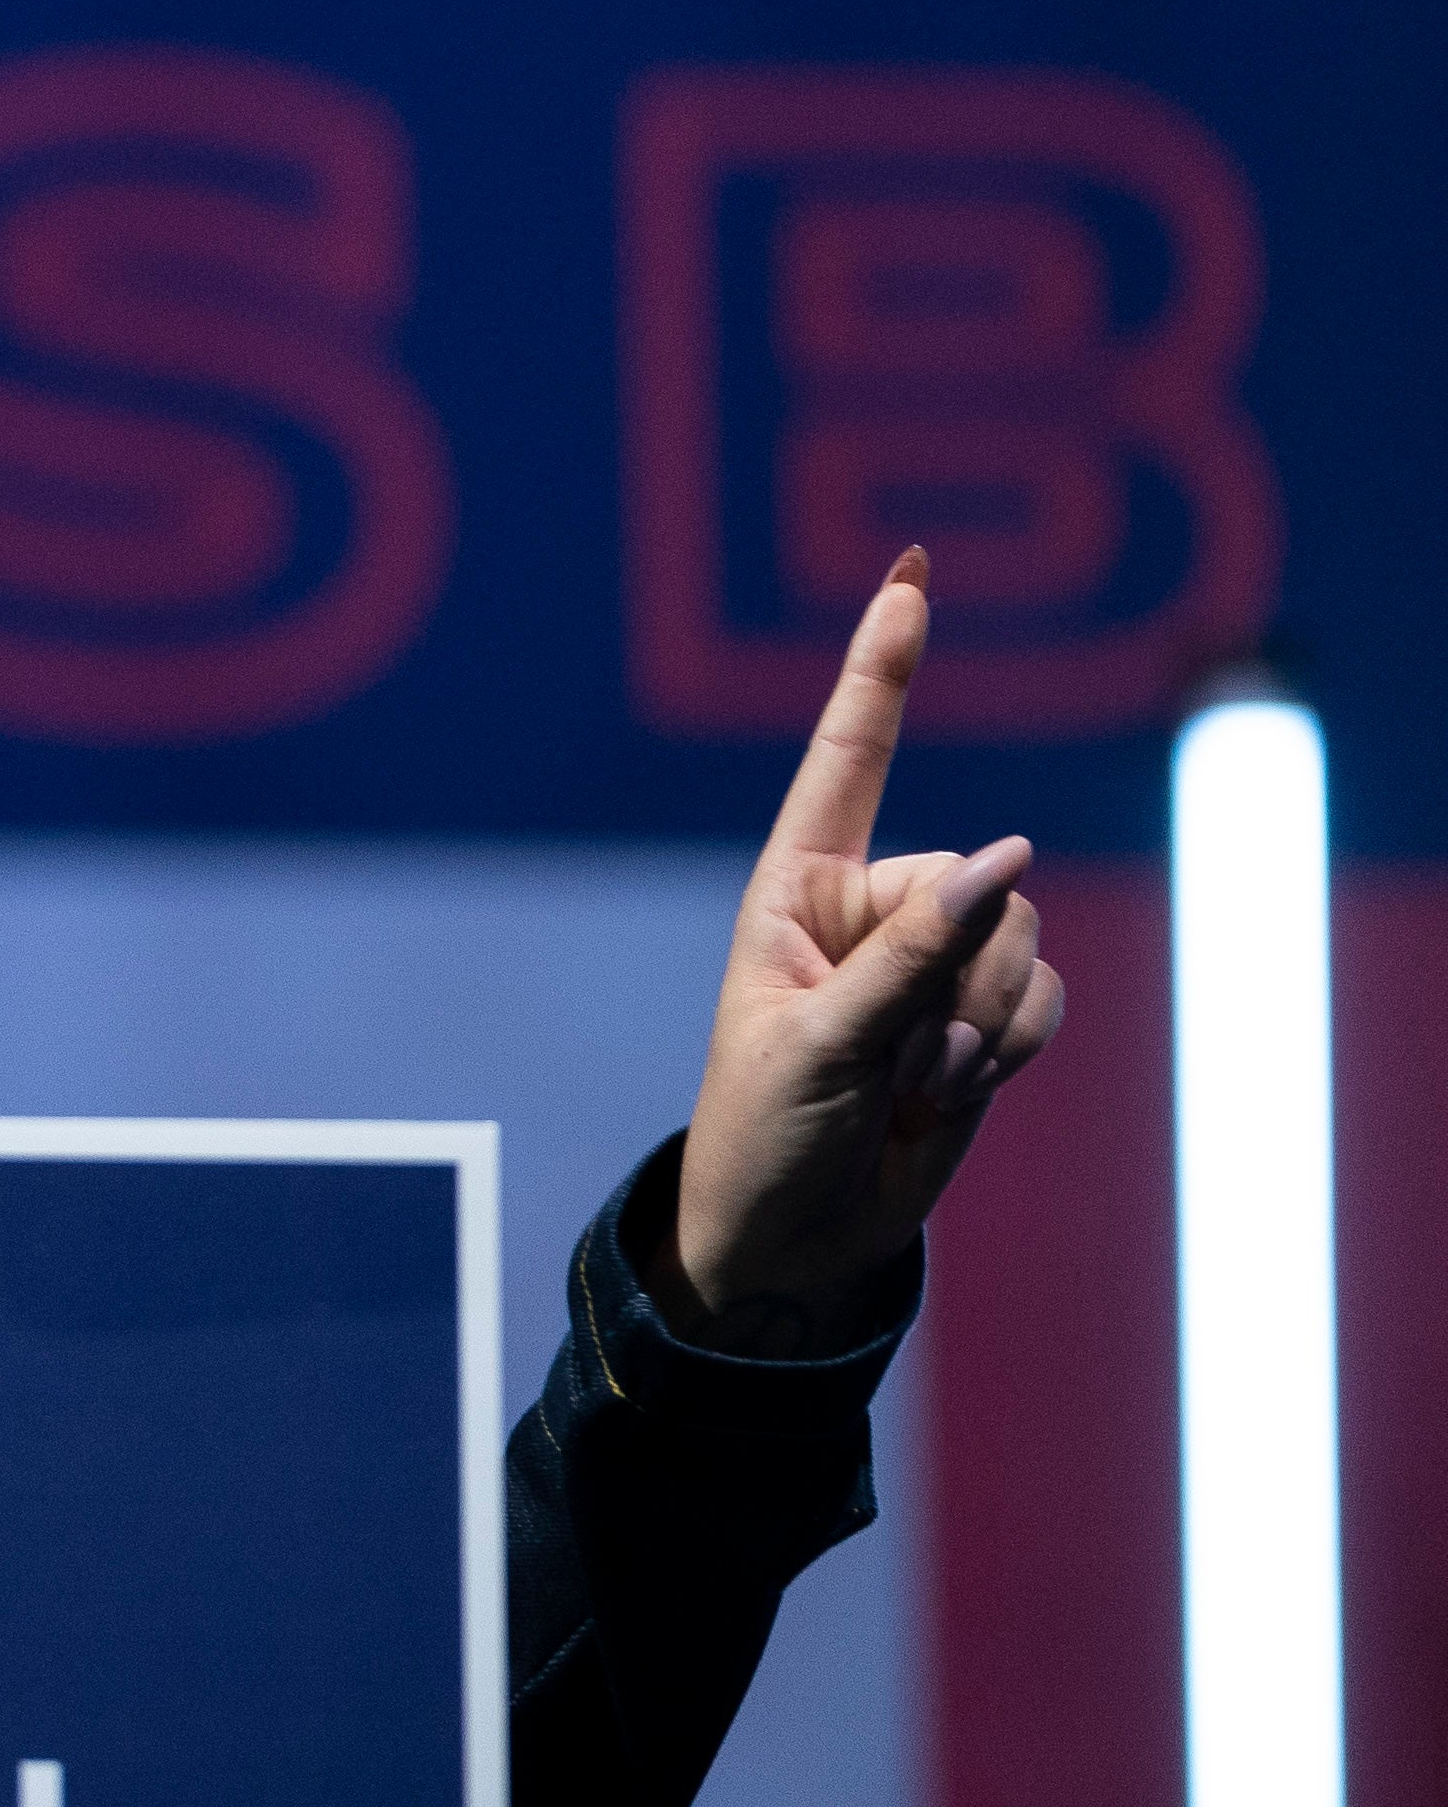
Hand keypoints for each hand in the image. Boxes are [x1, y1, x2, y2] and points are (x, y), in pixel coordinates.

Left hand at [664, 546, 1067, 1353]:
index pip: (847, 759)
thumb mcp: (823, 1040)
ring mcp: (933, 956)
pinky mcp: (980, 1010)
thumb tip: (1014, 858)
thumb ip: (919, 951)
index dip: (882, 667)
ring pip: (1019, 942)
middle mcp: (872, 905)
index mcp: (797, 886)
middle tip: (889, 1055)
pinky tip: (951, 1091)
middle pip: (972, 883)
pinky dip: (1009, 1047)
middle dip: (951, 976)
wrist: (797, 1231)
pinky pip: (1041, 997)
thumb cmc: (766, 1128)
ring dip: (977, 1025)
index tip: (910, 575)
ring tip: (908, 1080)